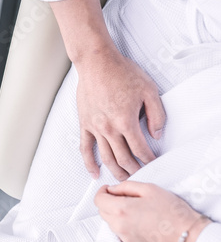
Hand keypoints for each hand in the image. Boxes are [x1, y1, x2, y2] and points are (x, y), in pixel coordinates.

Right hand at [76, 51, 164, 180]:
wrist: (96, 62)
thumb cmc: (122, 73)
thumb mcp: (149, 90)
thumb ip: (156, 115)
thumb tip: (156, 134)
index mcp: (126, 121)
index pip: (141, 149)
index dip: (149, 159)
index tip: (154, 163)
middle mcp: (110, 129)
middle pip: (124, 159)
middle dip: (135, 170)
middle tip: (142, 175)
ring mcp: (95, 128)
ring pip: (106, 158)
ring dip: (116, 171)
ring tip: (124, 179)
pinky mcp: (85, 124)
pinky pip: (86, 149)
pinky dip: (89, 164)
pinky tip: (95, 173)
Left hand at [94, 181, 210, 241]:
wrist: (186, 235)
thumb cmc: (171, 210)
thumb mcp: (149, 189)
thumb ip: (126, 186)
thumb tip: (113, 189)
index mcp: (121, 209)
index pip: (98, 200)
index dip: (102, 191)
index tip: (109, 189)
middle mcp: (119, 225)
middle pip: (102, 211)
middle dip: (108, 202)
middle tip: (124, 196)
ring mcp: (124, 237)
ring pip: (110, 222)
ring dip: (115, 213)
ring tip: (134, 208)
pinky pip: (120, 232)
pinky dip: (123, 224)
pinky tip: (139, 220)